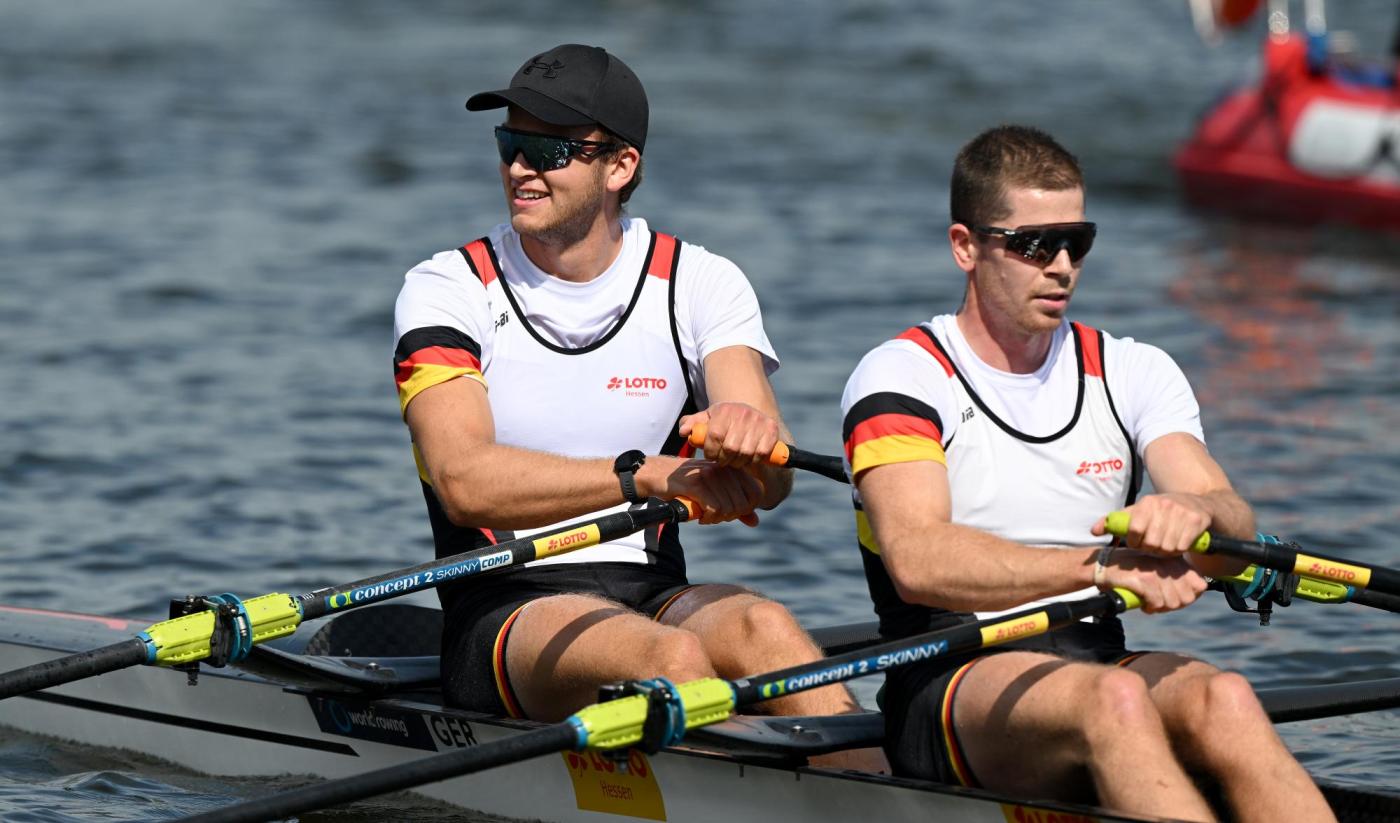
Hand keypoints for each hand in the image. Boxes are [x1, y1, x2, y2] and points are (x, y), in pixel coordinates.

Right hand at [636, 455, 762, 526]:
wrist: (657, 474)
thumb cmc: (688, 485)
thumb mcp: (715, 492)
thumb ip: (736, 506)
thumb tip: (755, 521)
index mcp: (733, 468)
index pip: (757, 493)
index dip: (746, 508)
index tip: (729, 512)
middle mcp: (725, 468)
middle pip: (743, 504)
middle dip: (730, 516)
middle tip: (714, 515)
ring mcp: (711, 475)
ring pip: (729, 509)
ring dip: (717, 519)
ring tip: (705, 515)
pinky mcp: (697, 484)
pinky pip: (714, 509)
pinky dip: (708, 518)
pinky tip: (699, 516)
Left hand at [679, 402, 781, 469]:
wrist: (748, 414)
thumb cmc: (723, 421)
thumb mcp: (705, 419)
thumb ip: (691, 424)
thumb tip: (684, 432)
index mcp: (724, 409)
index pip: (715, 435)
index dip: (710, 451)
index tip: (710, 455)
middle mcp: (743, 413)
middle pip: (731, 447)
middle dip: (723, 459)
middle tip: (722, 460)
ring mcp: (759, 421)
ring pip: (746, 453)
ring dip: (738, 462)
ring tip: (734, 460)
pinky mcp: (772, 429)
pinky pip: (761, 453)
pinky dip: (753, 460)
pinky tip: (747, 458)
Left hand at [1091, 494, 1211, 557]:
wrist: (1197, 503)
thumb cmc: (1160, 511)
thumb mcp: (1138, 511)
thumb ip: (1116, 521)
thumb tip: (1093, 531)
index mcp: (1147, 503)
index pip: (1134, 530)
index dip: (1134, 542)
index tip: (1137, 543)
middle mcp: (1164, 505)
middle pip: (1151, 543)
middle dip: (1150, 549)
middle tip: (1152, 547)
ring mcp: (1181, 513)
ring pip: (1167, 547)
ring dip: (1165, 551)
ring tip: (1164, 545)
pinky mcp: (1196, 521)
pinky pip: (1182, 546)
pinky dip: (1178, 550)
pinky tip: (1177, 544)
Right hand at [1101, 549, 1208, 613]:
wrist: (1104, 565)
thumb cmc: (1132, 570)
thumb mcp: (1158, 569)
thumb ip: (1177, 579)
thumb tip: (1193, 596)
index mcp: (1176, 560)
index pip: (1200, 585)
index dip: (1189, 597)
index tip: (1174, 597)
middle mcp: (1169, 563)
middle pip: (1187, 598)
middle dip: (1173, 605)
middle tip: (1159, 602)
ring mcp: (1157, 571)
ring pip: (1173, 603)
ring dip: (1160, 608)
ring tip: (1149, 602)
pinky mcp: (1144, 580)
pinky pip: (1156, 604)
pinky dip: (1149, 608)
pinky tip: (1142, 603)